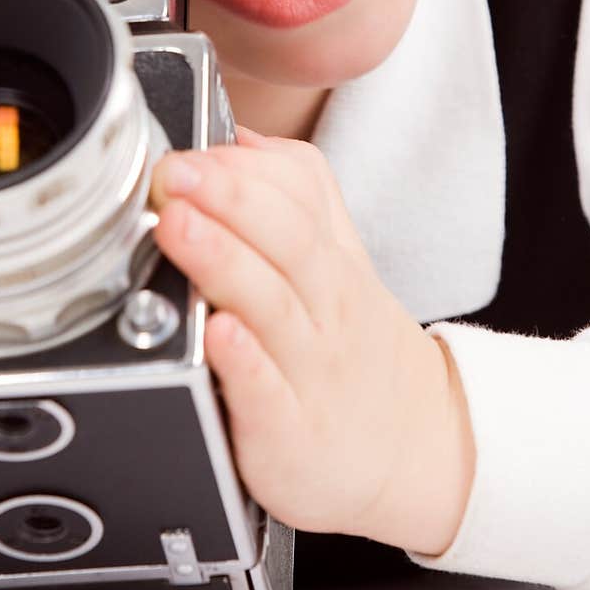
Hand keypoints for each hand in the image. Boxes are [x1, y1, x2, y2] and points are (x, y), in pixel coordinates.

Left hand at [150, 128, 473, 554]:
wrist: (416, 453)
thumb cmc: (356, 354)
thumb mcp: (343, 264)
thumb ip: (298, 196)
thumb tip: (238, 135)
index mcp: (330, 263)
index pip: (300, 195)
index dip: (243, 168)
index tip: (192, 148)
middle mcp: (324, 310)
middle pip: (286, 239)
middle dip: (227, 198)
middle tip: (173, 172)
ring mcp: (307, 371)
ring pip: (270, 306)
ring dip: (222, 260)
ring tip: (176, 226)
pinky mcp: (287, 433)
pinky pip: (267, 394)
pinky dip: (243, 362)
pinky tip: (216, 334)